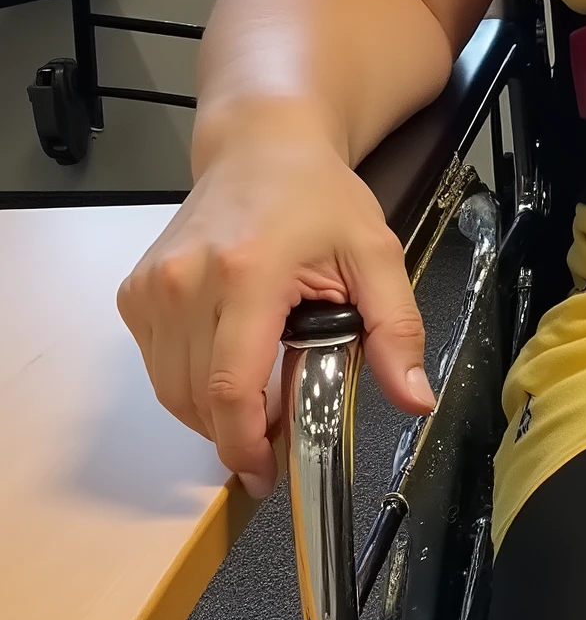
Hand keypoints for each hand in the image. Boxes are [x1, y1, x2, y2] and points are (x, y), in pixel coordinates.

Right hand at [118, 118, 433, 495]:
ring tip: (258, 401)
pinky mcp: (137, 292)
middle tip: (278, 436)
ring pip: (170, 389)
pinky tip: (228, 365)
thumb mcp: (376, 256)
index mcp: (246, 274)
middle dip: (236, 434)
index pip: (230, 387)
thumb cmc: (317, 196)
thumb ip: (397, 330)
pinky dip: (189, 384)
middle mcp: (186, 282)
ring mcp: (153, 287)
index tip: (269, 473)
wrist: (261, 146)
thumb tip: (414, 398)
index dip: (245, 443)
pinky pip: (156, 364)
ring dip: (211, 414)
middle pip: (196, 399)